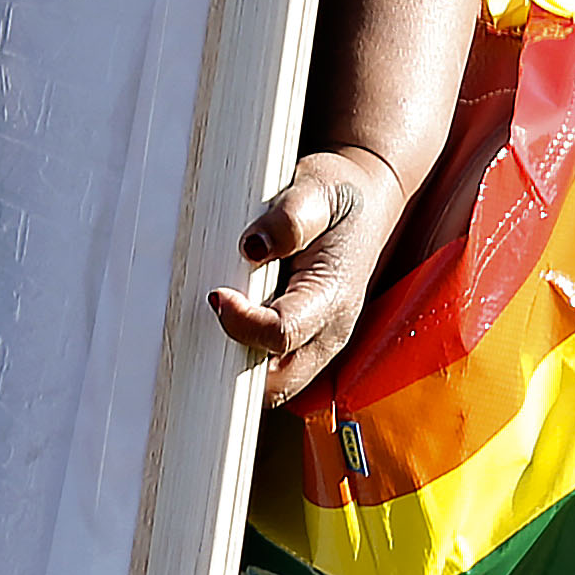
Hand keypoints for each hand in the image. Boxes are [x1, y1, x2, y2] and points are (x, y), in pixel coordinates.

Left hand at [214, 144, 407, 404]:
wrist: (365, 202)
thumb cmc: (339, 195)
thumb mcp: (319, 188)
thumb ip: (289, 218)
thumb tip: (252, 247)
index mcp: (334, 296)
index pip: (282, 333)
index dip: (241, 321)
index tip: (216, 292)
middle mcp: (330, 331)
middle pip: (277, 382)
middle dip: (234, 362)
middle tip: (209, 316)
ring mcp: (318, 342)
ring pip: (273, 385)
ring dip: (236, 365)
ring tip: (214, 320)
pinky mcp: (305, 342)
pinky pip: (271, 370)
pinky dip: (243, 358)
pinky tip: (224, 324)